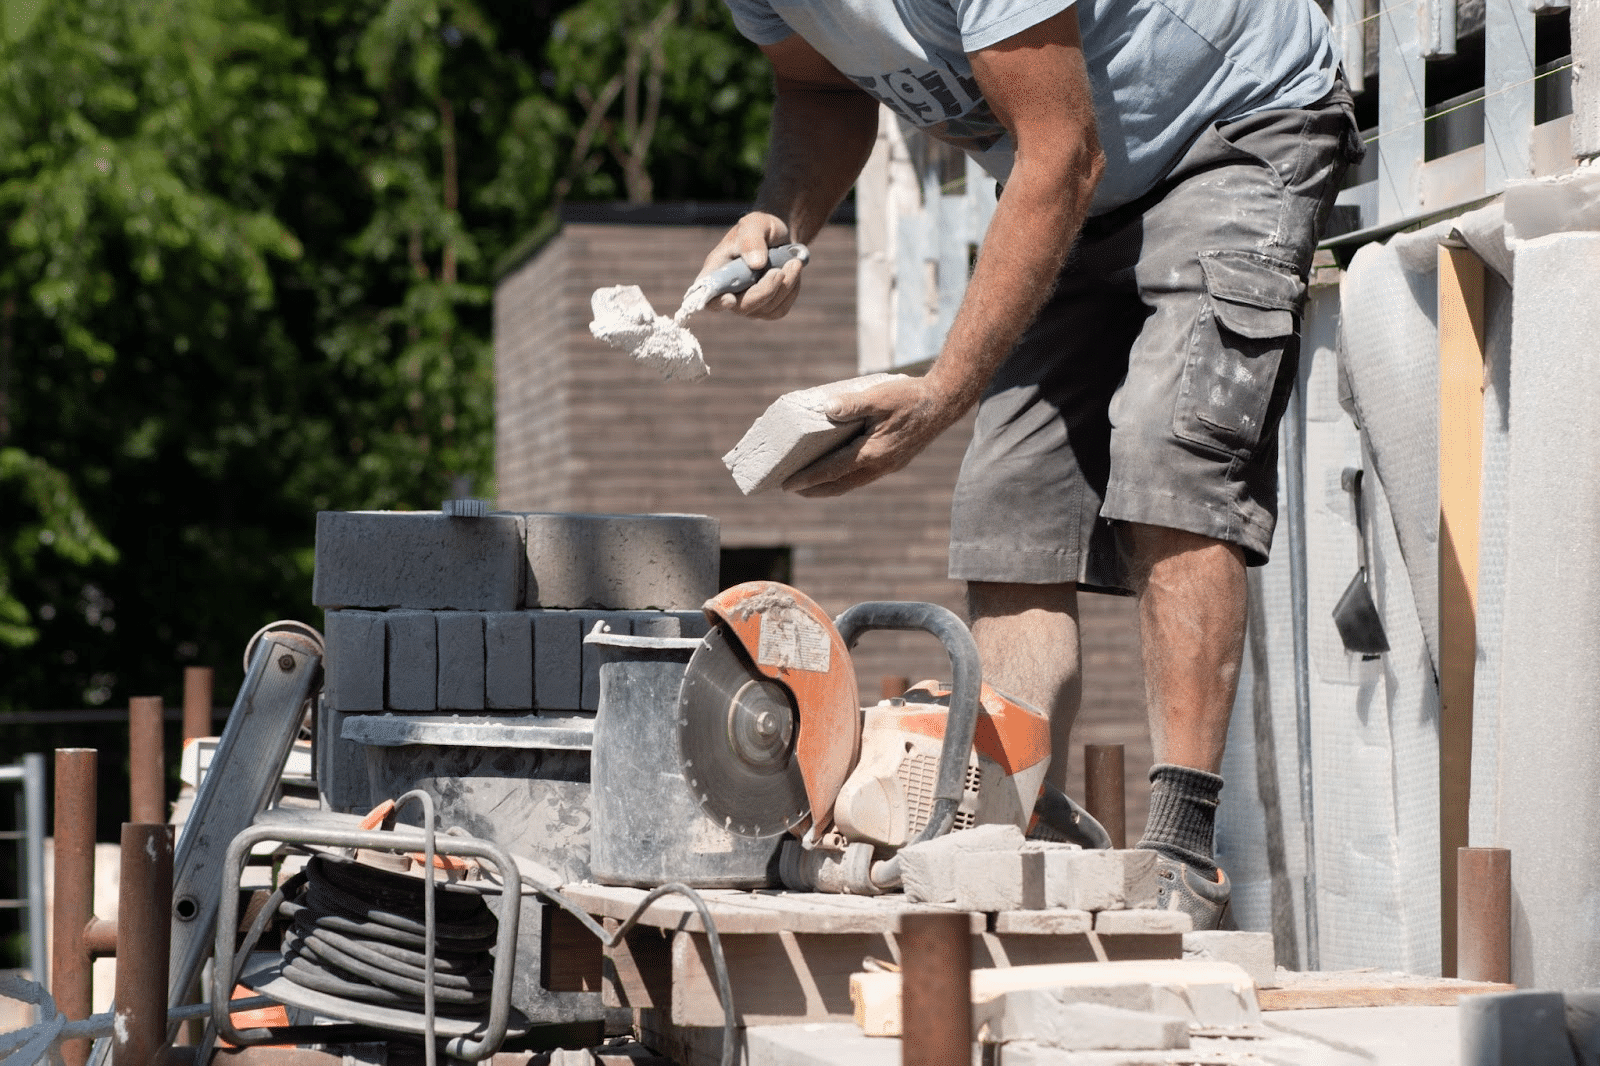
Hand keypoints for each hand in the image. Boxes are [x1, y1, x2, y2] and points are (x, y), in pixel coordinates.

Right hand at [698, 212, 805, 319]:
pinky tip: (792, 273)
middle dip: (766, 290)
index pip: (709, 297)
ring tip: (794, 262)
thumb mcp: (755, 224)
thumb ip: (751, 240)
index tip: (731, 299)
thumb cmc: (761, 228)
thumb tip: (756, 264)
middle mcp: (728, 293)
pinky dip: (791, 291)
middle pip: (743, 307)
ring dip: (784, 286)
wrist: (780, 238)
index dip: (717, 303)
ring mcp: (748, 304)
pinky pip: (780, 309)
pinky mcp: (766, 309)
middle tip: (781, 270)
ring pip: (765, 309)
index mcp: (716, 272)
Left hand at [783, 377, 968, 496]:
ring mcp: (888, 466)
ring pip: (853, 483)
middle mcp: (879, 465)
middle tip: (791, 489)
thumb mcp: (879, 396)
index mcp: (872, 452)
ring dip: (830, 486)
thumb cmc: (910, 397)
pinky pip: (864, 476)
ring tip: (810, 485)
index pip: (832, 471)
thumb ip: (852, 404)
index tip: (787, 485)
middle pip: (840, 485)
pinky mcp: (894, 461)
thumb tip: (827, 408)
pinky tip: (839, 471)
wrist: (943, 403)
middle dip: (814, 490)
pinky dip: (846, 478)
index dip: (808, 478)